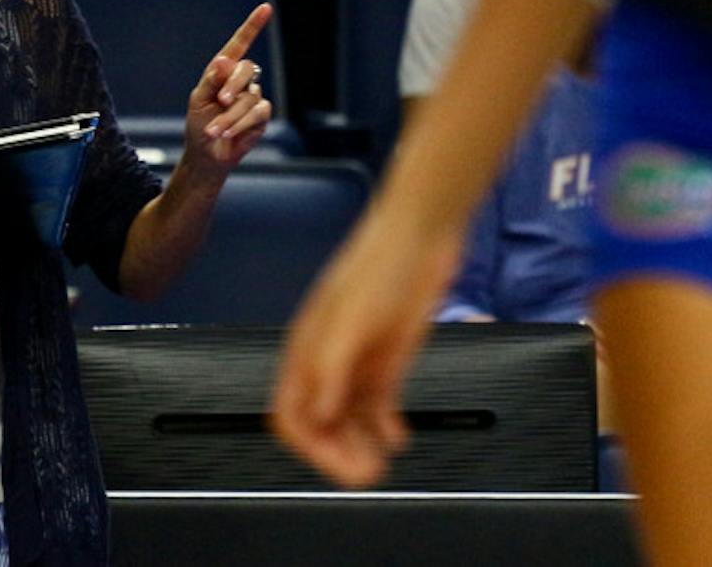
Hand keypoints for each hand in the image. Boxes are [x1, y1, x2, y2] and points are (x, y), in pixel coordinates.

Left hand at [181, 2, 273, 172]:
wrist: (206, 153)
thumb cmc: (199, 123)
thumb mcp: (198, 100)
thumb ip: (211, 81)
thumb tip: (223, 61)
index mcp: (222, 71)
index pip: (240, 44)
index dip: (253, 26)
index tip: (266, 8)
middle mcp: (240, 81)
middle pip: (246, 69)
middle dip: (232, 85)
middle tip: (220, 101)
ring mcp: (253, 97)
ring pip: (250, 97)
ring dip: (230, 115)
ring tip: (214, 130)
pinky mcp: (261, 116)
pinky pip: (257, 114)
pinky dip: (239, 124)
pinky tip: (226, 134)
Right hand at [271, 207, 462, 486]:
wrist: (420, 236)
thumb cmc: (379, 266)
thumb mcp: (352, 319)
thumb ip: (331, 366)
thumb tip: (318, 412)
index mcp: (307, 350)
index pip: (291, 411)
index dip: (309, 444)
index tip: (335, 464)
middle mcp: (328, 359)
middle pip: (320, 422)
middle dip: (336, 452)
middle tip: (366, 474)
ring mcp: (357, 360)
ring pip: (348, 418)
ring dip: (359, 445)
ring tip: (379, 464)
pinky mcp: (387, 358)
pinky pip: (378, 404)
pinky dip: (384, 427)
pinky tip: (397, 437)